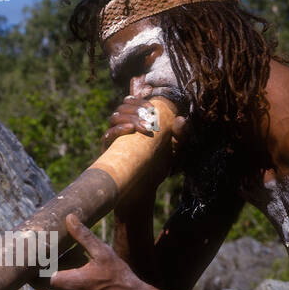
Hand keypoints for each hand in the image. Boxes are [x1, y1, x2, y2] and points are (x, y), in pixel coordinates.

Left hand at [38, 215, 158, 289]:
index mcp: (67, 284)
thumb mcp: (102, 252)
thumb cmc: (119, 278)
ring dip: (57, 271)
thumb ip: (83, 236)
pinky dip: (66, 280)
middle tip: (44, 249)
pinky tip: (79, 267)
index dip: (28, 266)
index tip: (28, 253)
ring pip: (54, 285)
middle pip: (42, 280)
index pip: (34, 278)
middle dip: (42, 266)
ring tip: (69, 255)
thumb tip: (70, 217)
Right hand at [103, 96, 190, 215]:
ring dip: (129, 117)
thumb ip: (181, 136)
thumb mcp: (175, 152)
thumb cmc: (158, 168)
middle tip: (149, 115)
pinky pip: (108, 135)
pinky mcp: (107, 151)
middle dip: (136, 108)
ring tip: (143, 126)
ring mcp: (113, 139)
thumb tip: (181, 119)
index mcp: (135, 123)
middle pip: (122, 107)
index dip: (139, 100)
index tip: (151, 105)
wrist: (144, 190)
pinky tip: (130, 129)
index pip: (132, 103)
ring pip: (114, 117)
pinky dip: (118, 129)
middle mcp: (122, 128)